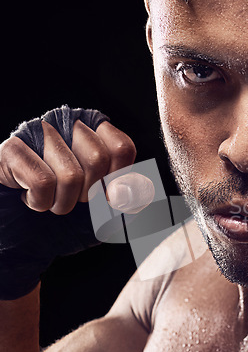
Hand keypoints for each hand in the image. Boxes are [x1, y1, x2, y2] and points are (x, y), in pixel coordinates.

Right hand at [0, 107, 151, 299]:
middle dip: (88, 194)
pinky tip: (30, 198)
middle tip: (72, 198)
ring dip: (63, 203)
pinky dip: (40, 203)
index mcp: (97, 130)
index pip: (122, 148)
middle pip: (98, 160)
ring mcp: (39, 131)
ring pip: (71, 175)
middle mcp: (69, 122)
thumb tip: (126, 191)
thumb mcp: (110, 209)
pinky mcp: (12, 149)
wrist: (25, 230)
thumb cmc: (71, 210)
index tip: (104, 195)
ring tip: (50, 199)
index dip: (116, 180)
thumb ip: (131, 199)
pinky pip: (43, 182)